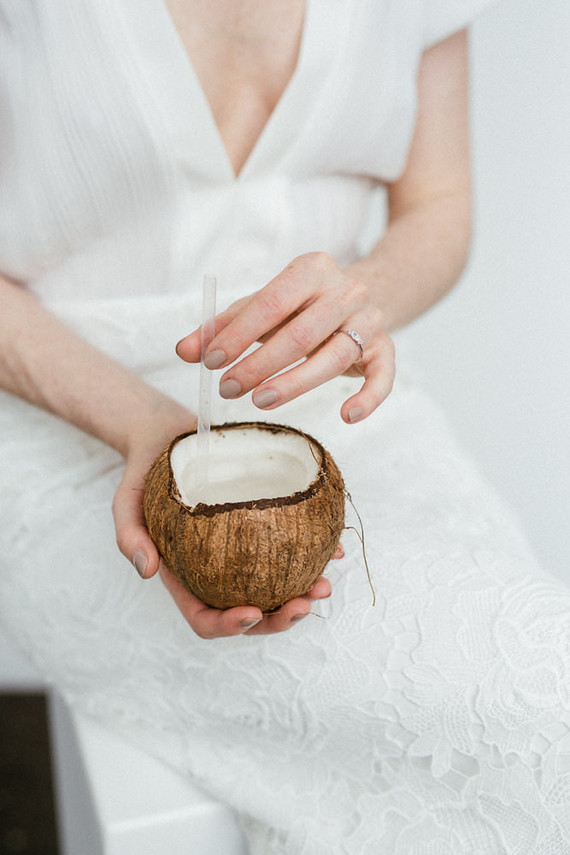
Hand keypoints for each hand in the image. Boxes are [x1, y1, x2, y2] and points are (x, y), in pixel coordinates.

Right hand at [112, 394, 339, 637]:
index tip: (250, 613)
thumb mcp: (126, 502)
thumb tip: (147, 572)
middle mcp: (217, 572)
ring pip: (275, 587)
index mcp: (185, 578)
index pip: (205, 617)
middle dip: (278, 618)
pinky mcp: (261, 526)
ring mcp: (241, 552)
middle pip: (250, 611)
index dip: (228, 625)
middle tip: (304, 604)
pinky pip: (290, 547)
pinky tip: (334, 550)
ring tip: (324, 586)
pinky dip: (313, 554)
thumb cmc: (145, 472)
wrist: (166, 436)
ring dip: (302, 595)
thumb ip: (129, 536)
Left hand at [176, 252, 394, 422]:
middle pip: (302, 333)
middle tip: (229, 389)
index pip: (271, 302)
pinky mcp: (386, 348)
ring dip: (295, 384)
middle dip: (260, 365)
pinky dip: (368, 398)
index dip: (239, 335)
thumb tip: (183, 351)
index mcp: (312, 269)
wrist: (364, 294)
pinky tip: (346, 416)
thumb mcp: (261, 306)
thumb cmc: (300, 305)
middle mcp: (346, 290)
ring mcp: (369, 320)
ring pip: (335, 357)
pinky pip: (383, 376)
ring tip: (260, 402)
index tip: (211, 361)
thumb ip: (222, 327)